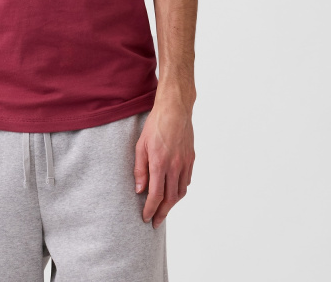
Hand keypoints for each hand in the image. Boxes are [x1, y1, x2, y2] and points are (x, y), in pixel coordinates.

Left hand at [133, 102, 194, 228]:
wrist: (175, 109)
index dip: (150, 209)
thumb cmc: (155, 125)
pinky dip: (180, 190)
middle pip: (170, 198)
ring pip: (180, 192)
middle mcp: (174, 166)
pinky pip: (187, 180)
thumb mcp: (140, 145)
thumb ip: (140, 169)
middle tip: (155, 221)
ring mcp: (185, 163)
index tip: (146, 217)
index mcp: (159, 162)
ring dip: (172, 204)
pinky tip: (173, 192)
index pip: (156, 194)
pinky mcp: (191, 158)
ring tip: (164, 209)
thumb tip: (139, 190)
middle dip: (162, 212)